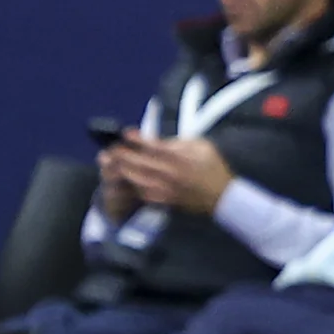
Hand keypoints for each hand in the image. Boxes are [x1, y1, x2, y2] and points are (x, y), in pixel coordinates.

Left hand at [105, 132, 231, 217]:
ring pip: (137, 179)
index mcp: (181, 157)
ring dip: (122, 170)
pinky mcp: (164, 200)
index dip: (137, 140)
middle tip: (112, 148)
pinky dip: (131, 185)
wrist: (221, 196)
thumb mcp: (202, 146)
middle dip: (123, 154)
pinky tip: (123, 178)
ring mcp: (166, 188)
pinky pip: (142, 193)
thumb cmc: (212, 166)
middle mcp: (171, 173)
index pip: (154, 147)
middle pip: (140, 163)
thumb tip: (158, 141)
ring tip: (112, 162)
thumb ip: (180, 142)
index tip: (125, 133)